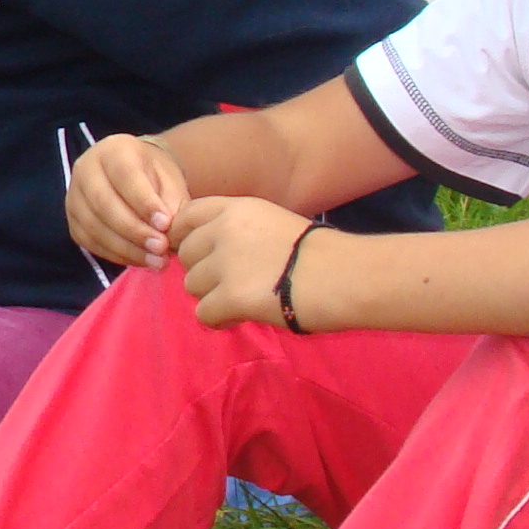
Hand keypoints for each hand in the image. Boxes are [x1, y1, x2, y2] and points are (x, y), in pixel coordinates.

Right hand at [66, 132, 191, 271]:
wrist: (135, 176)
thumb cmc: (155, 177)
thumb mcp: (170, 181)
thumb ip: (172, 203)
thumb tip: (167, 233)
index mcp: (113, 149)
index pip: (124, 175)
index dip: (144, 202)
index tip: (165, 224)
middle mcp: (86, 168)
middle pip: (103, 202)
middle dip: (134, 230)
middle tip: (161, 247)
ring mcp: (74, 195)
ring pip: (94, 226)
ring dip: (126, 248)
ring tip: (155, 260)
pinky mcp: (72, 221)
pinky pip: (90, 242)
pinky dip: (116, 254)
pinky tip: (140, 259)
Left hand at [166, 196, 324, 329]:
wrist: (343, 276)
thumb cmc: (319, 253)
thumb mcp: (273, 221)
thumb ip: (239, 230)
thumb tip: (211, 252)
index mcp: (236, 208)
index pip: (186, 217)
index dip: (187, 238)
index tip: (202, 256)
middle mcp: (224, 230)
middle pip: (185, 254)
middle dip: (203, 272)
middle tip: (231, 283)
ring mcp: (225, 263)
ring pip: (191, 285)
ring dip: (212, 296)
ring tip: (241, 301)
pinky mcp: (230, 296)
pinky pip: (203, 313)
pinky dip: (218, 320)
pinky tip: (239, 317)